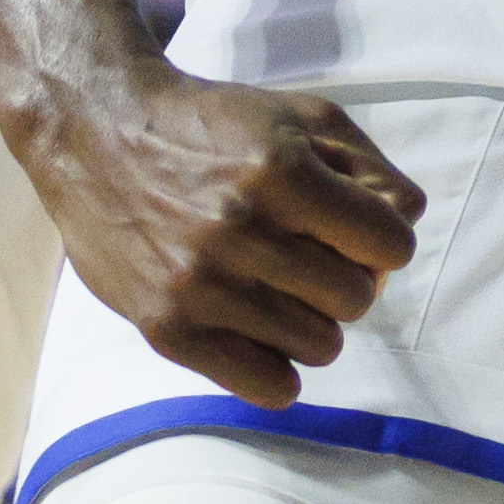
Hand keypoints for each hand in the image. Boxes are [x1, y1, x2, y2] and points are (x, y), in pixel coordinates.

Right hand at [23, 60, 423, 409]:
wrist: (97, 134)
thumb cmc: (213, 124)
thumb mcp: (300, 116)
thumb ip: (369, 166)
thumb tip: (406, 224)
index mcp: (282, 171)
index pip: (392, 246)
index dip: (384, 238)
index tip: (357, 230)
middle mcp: (242, 231)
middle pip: (358, 299)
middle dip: (346, 276)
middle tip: (310, 255)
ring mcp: (202, 286)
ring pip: (321, 346)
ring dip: (312, 319)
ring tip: (279, 287)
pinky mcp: (168, 330)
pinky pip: (269, 387)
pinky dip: (278, 367)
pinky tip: (260, 330)